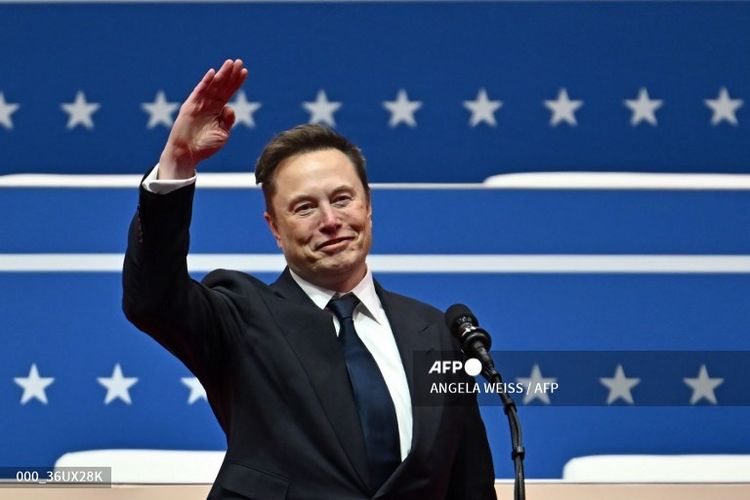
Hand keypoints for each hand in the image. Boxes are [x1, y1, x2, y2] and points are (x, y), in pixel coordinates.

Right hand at [159, 59, 247, 178]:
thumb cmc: (205, 146)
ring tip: (229, 63)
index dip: (236, 82)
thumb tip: (230, 107)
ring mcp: (199, 104)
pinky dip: (205, 82)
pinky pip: (199, 92)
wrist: (188, 155)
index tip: (244, 71)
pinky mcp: (190, 106)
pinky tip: (213, 73)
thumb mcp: (223, 134)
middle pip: (222, 86)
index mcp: (218, 110)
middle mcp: (209, 104)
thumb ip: (228, 120)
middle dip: (230, 74)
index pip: (229, 92)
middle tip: (239, 61)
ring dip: (221, 74)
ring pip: (212, 86)